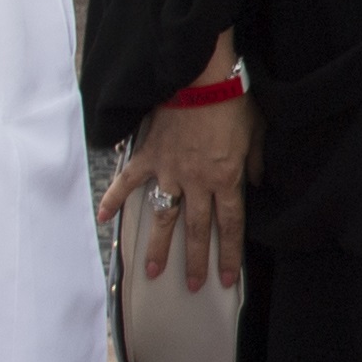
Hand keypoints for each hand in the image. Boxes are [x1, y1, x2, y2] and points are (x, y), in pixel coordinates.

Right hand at [93, 57, 252, 292]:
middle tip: (191, 285)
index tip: (226, 280)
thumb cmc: (232, 101)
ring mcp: (170, 171)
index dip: (229, 255)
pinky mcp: (149, 156)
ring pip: (163, 217)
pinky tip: (104, 218)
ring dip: (157, 246)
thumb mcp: (256, 134)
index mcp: (226, 179)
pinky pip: (128, 182)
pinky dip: (114, 198)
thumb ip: (255, 164)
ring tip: (151, 272)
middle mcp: (197, 182)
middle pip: (196, 230)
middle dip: (194, 262)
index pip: (230, 227)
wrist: (202, 75)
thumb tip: (256, 184)